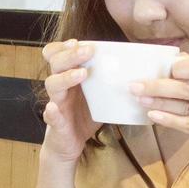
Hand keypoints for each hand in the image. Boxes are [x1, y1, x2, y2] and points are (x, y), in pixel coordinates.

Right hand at [40, 39, 98, 163]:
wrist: (69, 146)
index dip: (62, 46)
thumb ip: (108, 83)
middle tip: (88, 51)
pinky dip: (51, 112)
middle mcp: (60, 88)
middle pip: (56, 65)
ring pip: (52, 85)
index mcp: (68, 78)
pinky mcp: (56, 124)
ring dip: (65, 77)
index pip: (57, 55)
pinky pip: (50, 117)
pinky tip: (53, 108)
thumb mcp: (97, 97)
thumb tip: (138, 70)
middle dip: (70, 56)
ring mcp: (56, 105)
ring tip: (81, 74)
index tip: (77, 41)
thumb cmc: (83, 117)